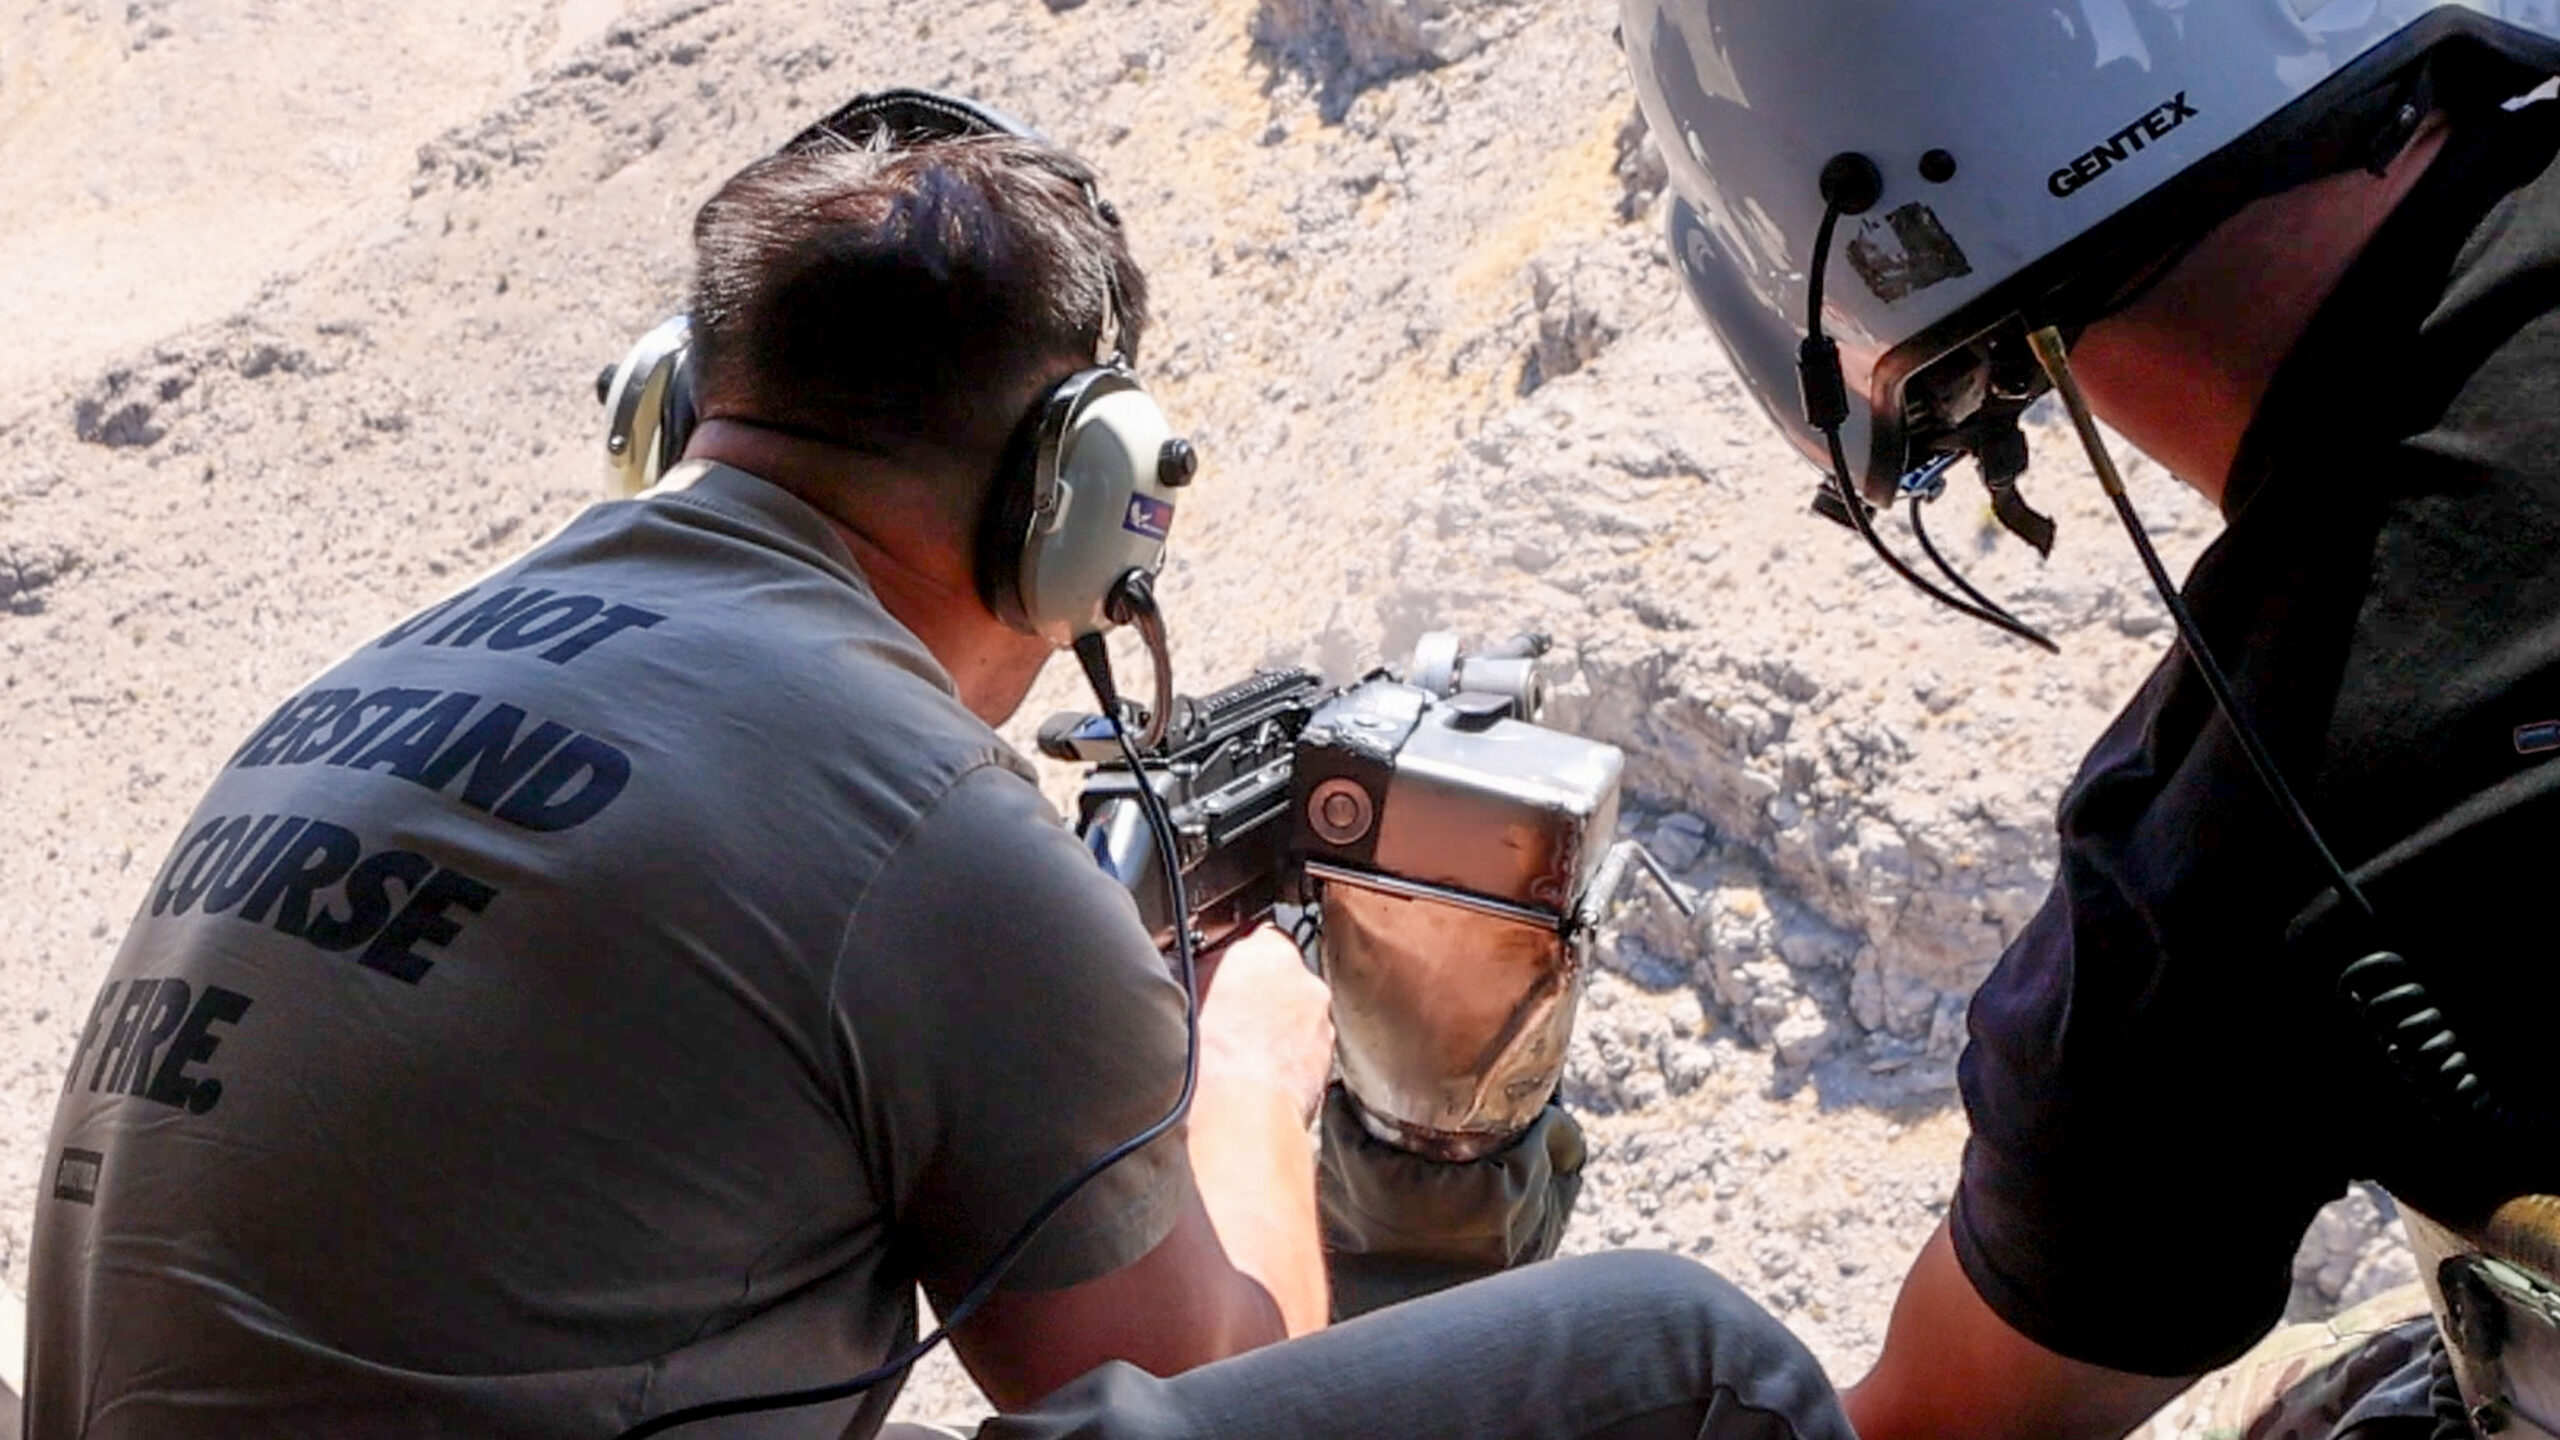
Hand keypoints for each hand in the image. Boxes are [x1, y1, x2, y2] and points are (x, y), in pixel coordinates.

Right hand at [1192, 926, 1332, 1125]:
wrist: (1240, 1112)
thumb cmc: (1209, 1054)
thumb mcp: (1187, 992)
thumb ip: (1206, 969)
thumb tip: (1202, 969)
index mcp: (1269, 950)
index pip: (1257, 939)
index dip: (1238, 962)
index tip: (1223, 978)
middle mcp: (1305, 979)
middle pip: (1282, 976)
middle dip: (1261, 994)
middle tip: (1230, 1018)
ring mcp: (1322, 1020)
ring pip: (1298, 1014)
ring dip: (1278, 1027)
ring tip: (1242, 1053)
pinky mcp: (1329, 1059)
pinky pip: (1306, 1047)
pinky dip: (1289, 1056)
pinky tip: (1259, 1074)